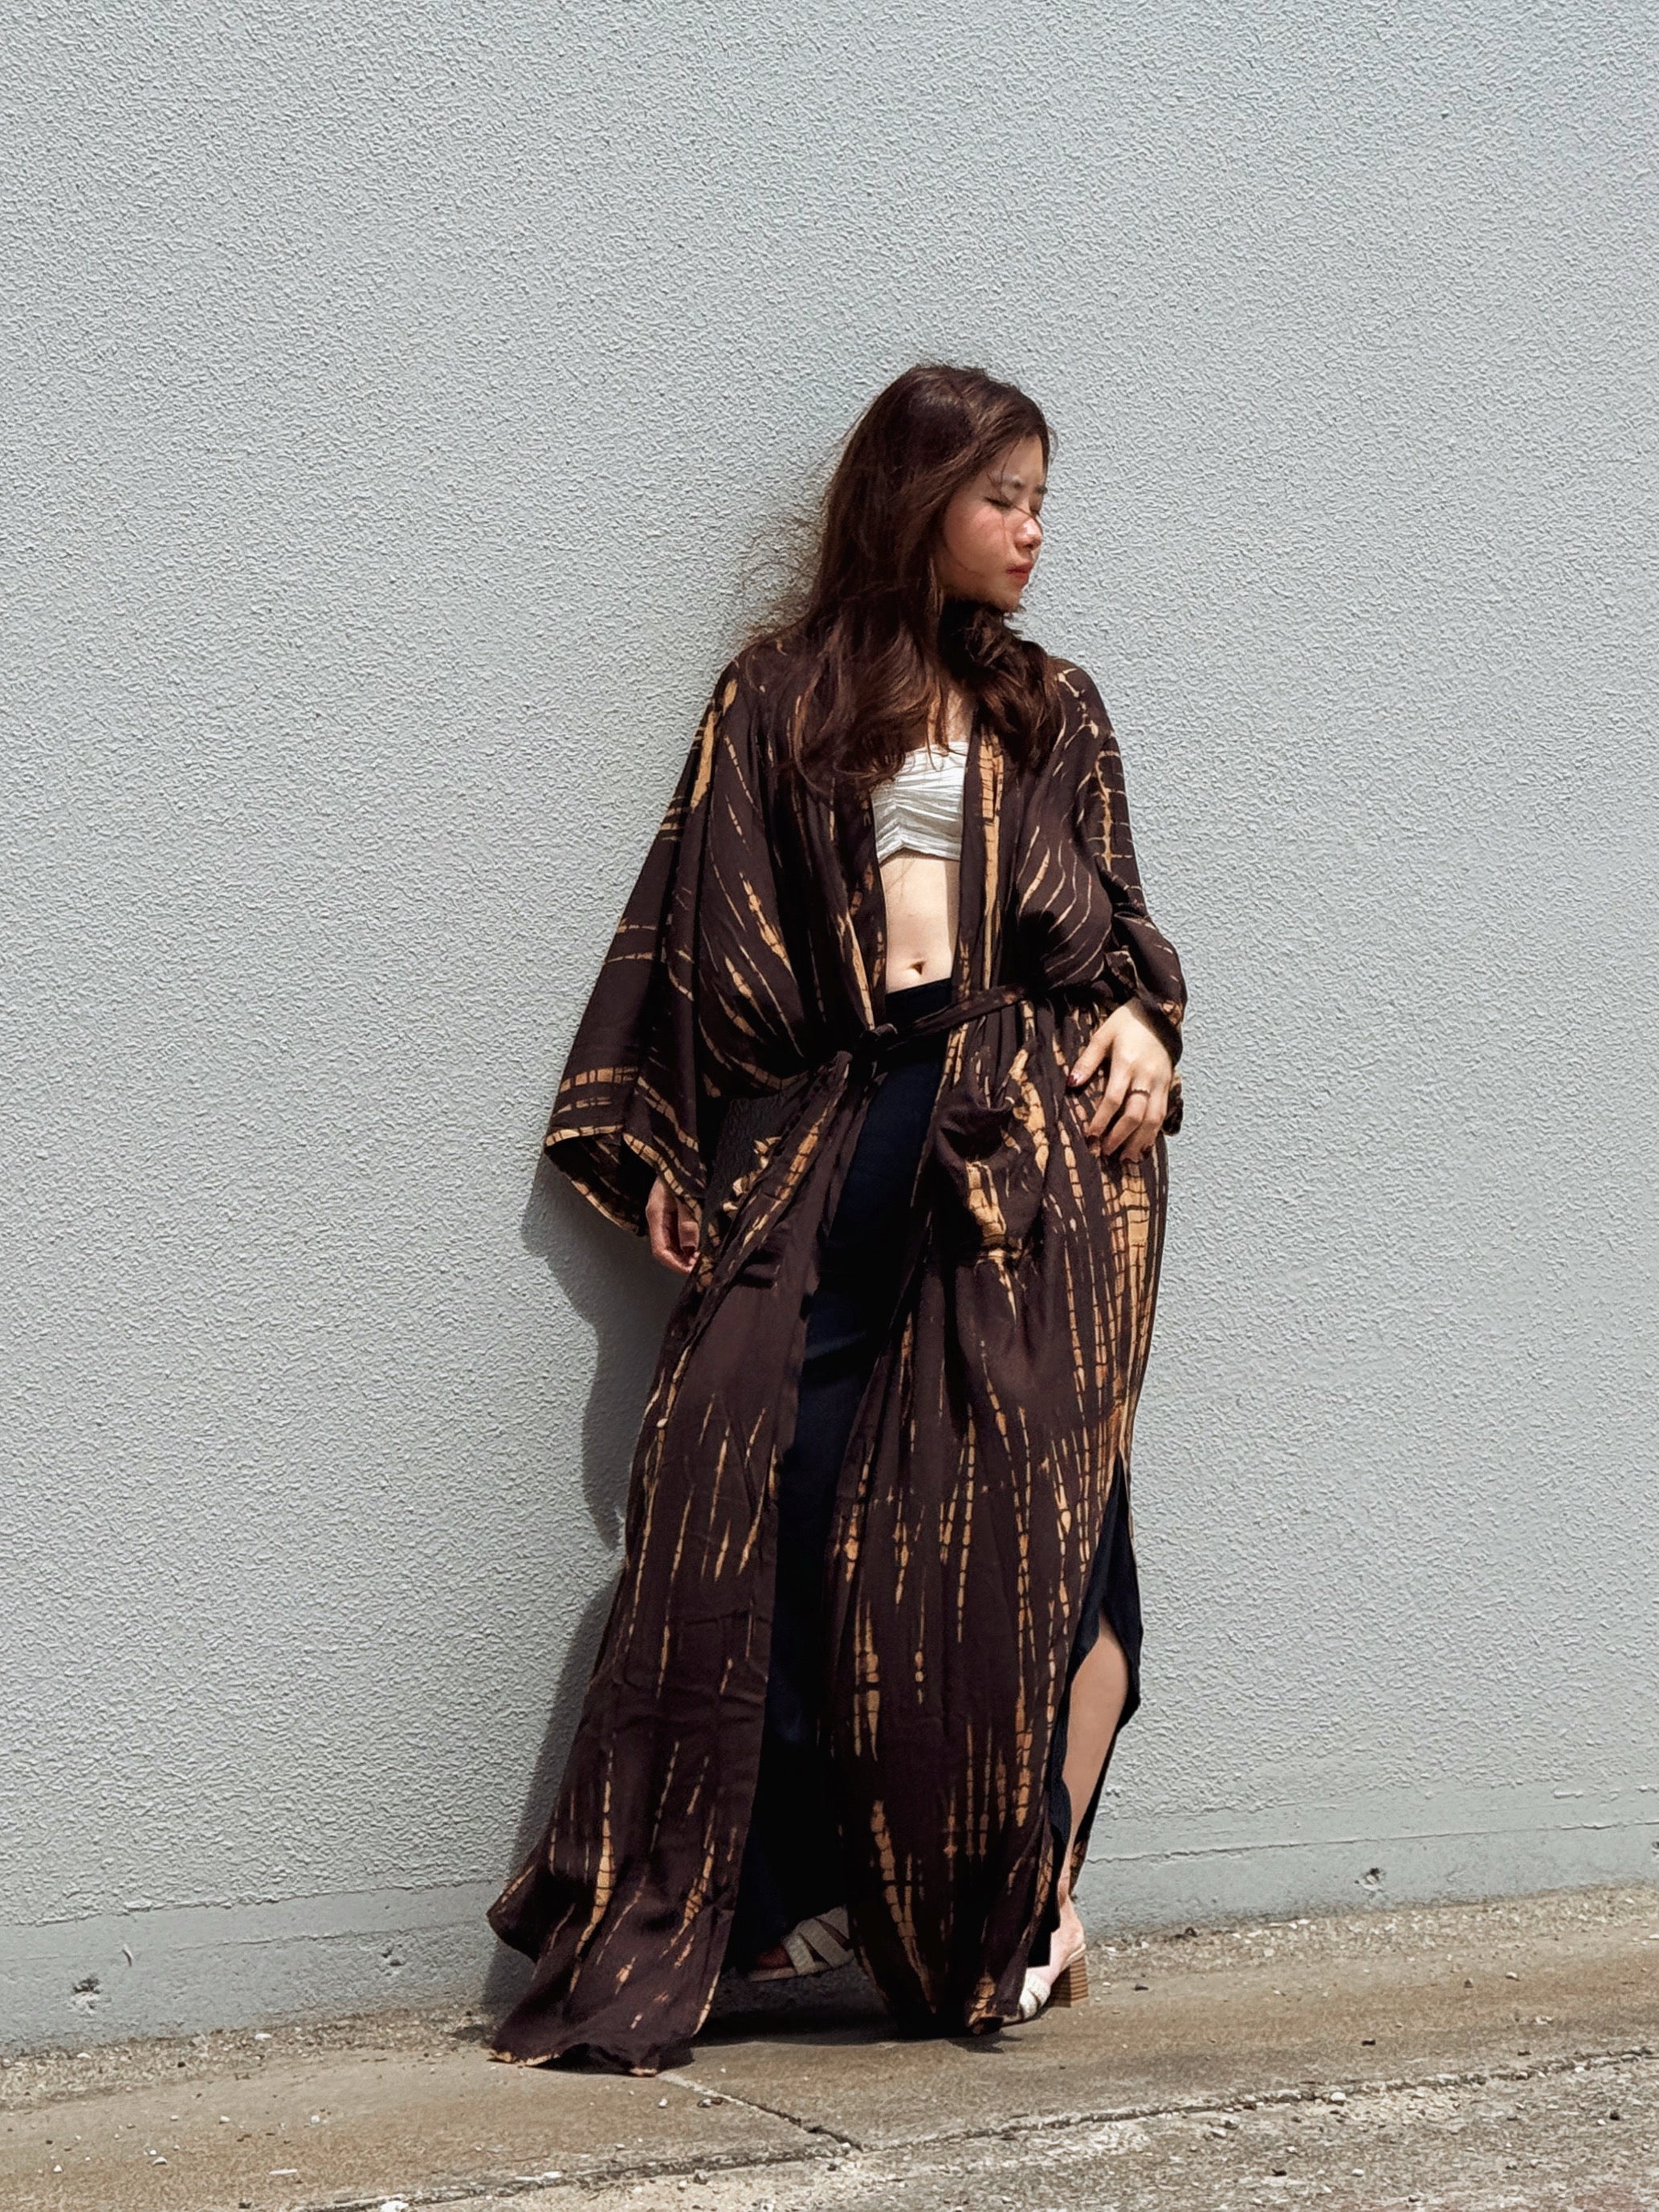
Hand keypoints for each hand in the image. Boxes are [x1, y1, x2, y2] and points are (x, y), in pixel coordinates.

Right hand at [645, 1175, 700, 1273]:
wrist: (683, 1146)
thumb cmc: (683, 1167)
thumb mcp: (685, 1194)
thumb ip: (687, 1220)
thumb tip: (690, 1248)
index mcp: (656, 1214)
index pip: (660, 1250)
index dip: (676, 1264)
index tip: (694, 1270)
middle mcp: (660, 1216)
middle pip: (668, 1249)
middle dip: (685, 1260)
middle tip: (706, 1264)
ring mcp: (669, 1213)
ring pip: (677, 1241)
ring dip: (691, 1251)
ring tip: (709, 1254)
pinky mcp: (679, 1208)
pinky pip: (684, 1230)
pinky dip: (694, 1239)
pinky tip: (707, 1240)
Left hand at [1067, 1000, 1174, 1163]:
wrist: (1159, 1014)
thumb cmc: (1126, 1023)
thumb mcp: (1102, 1036)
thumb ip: (1087, 1061)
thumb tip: (1072, 1083)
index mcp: (1126, 1063)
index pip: (1114, 1100)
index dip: (1102, 1121)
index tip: (1090, 1136)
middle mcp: (1146, 1076)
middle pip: (1135, 1114)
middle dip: (1120, 1137)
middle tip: (1105, 1151)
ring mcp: (1160, 1082)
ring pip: (1153, 1119)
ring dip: (1139, 1141)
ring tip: (1127, 1157)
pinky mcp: (1169, 1085)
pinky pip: (1163, 1113)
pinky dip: (1154, 1132)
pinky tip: (1145, 1145)